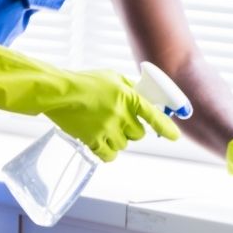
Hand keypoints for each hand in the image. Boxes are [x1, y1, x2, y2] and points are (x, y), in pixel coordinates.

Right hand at [0, 43, 179, 160]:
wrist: (58, 92)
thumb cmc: (83, 82)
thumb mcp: (111, 77)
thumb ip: (129, 87)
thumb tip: (142, 93)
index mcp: (128, 96)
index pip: (154, 115)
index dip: (167, 128)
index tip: (175, 136)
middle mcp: (120, 114)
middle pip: (139, 134)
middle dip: (132, 130)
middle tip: (119, 123)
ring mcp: (107, 129)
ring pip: (123, 145)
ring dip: (117, 140)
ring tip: (103, 128)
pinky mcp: (93, 140)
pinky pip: (109, 155)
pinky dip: (107, 152)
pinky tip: (100, 143)